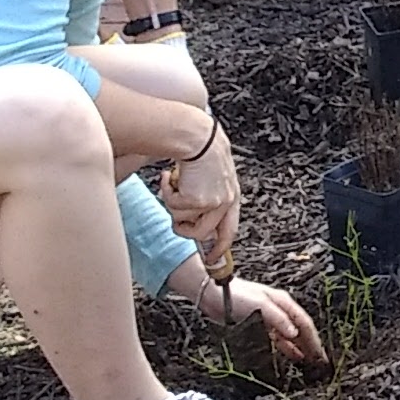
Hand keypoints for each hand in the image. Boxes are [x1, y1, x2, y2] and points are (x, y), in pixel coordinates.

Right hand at [160, 126, 239, 268]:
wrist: (198, 139)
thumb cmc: (203, 154)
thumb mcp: (214, 180)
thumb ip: (210, 201)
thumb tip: (194, 223)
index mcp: (232, 198)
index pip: (229, 231)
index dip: (220, 248)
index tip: (211, 260)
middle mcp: (226, 203)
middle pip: (204, 234)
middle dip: (185, 231)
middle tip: (177, 224)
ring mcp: (212, 203)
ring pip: (183, 221)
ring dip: (173, 205)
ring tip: (176, 186)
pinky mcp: (197, 200)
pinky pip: (174, 208)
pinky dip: (167, 193)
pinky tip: (170, 178)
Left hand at [197, 272, 324, 362]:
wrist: (213, 294)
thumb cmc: (236, 295)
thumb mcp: (261, 304)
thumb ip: (279, 319)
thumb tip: (295, 333)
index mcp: (284, 302)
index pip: (304, 323)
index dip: (313, 339)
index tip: (320, 354)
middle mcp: (280, 310)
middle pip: (301, 330)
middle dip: (312, 344)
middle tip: (320, 362)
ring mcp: (271, 318)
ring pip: (292, 336)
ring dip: (302, 348)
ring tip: (311, 361)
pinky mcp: (261, 326)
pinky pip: (280, 339)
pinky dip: (289, 348)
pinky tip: (294, 356)